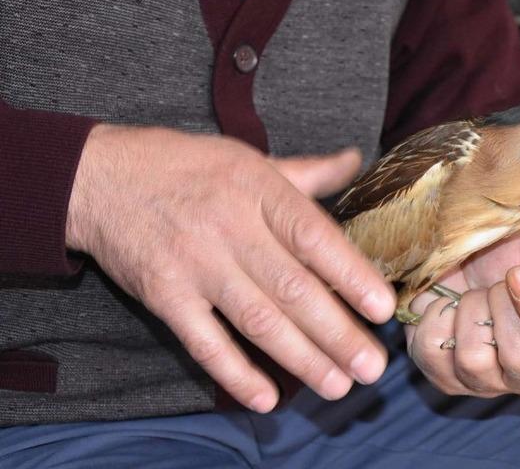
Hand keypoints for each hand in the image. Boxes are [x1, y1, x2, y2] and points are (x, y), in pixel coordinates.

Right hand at [67, 124, 395, 411]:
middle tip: (371, 366)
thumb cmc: (186, 168)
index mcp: (259, 191)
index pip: (314, 237)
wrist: (100, 177)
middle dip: (336, 332)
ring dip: (300, 357)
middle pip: (292, 287)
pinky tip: (266, 397)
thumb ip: (307, 172)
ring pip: (255, 319)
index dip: (351, 274)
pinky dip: (234, 371)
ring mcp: (195, 265)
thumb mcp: (250, 160)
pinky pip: (203, 341)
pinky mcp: (163, 295)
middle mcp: (230, 228)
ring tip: (336, 385)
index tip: (382, 308)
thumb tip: (355, 160)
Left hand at [404, 227, 519, 396]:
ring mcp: (485, 382)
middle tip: (498, 283)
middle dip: (502, 306)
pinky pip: (432, 354)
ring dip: (469, 312)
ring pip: (473, 361)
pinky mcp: (445, 377)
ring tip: (475, 296)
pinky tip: (448, 305)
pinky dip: (436, 317)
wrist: (474, 249)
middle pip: (519, 360)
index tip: (519, 274)